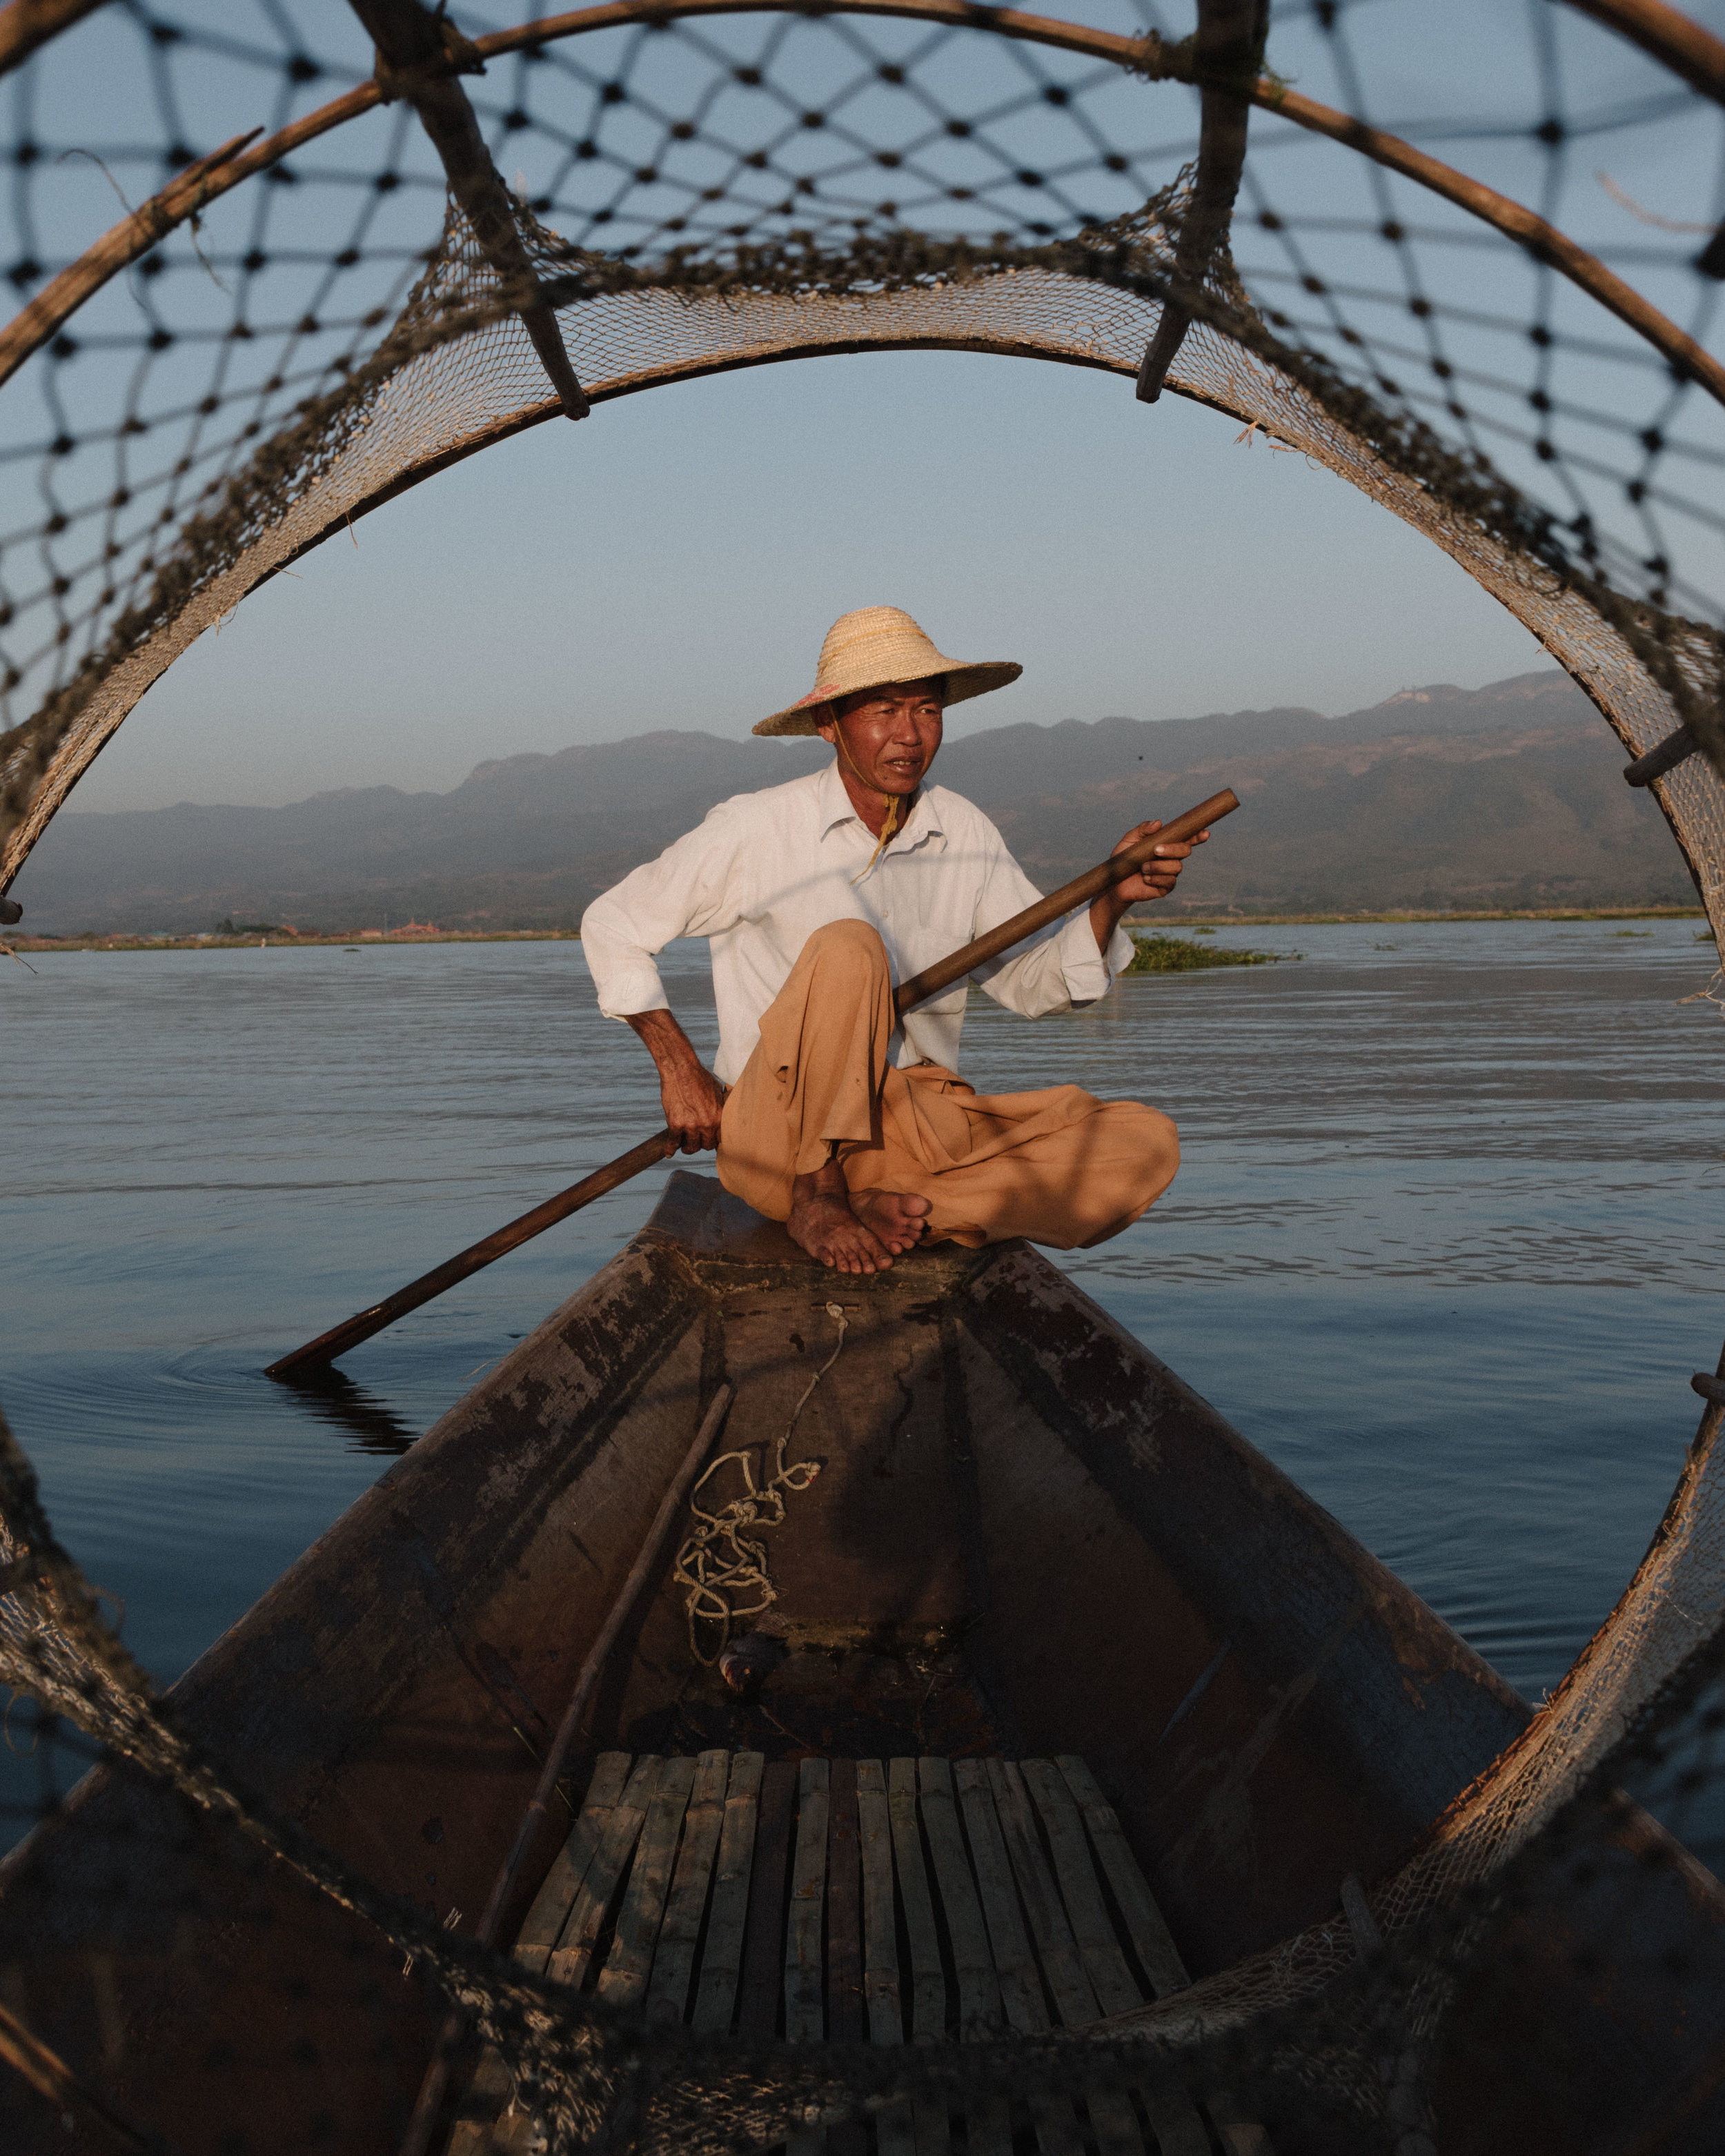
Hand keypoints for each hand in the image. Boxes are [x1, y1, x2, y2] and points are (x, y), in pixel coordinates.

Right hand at [624, 1007, 726, 1151]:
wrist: (680, 1069)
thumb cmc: (699, 1077)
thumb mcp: (717, 1092)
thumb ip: (719, 1107)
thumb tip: (722, 1113)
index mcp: (719, 1117)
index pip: (720, 1140)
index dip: (715, 1141)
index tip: (710, 1142)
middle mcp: (706, 1124)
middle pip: (706, 1146)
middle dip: (702, 1144)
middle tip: (697, 1141)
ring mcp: (690, 1126)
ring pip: (691, 1147)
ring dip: (688, 1148)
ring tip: (685, 1146)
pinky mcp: (675, 1124)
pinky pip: (673, 1142)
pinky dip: (670, 1149)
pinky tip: (669, 1152)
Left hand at [1111, 818, 1206, 903]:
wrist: (1115, 882)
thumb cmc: (1124, 857)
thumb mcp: (1130, 840)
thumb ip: (1143, 830)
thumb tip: (1158, 823)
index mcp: (1167, 844)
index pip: (1187, 839)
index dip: (1198, 836)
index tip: (1205, 833)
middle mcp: (1172, 858)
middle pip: (1185, 851)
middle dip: (1173, 849)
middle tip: (1156, 850)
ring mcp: (1170, 874)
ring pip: (1177, 867)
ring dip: (1158, 866)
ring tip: (1143, 867)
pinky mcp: (1165, 888)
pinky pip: (1169, 882)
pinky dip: (1156, 878)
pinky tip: (1145, 878)